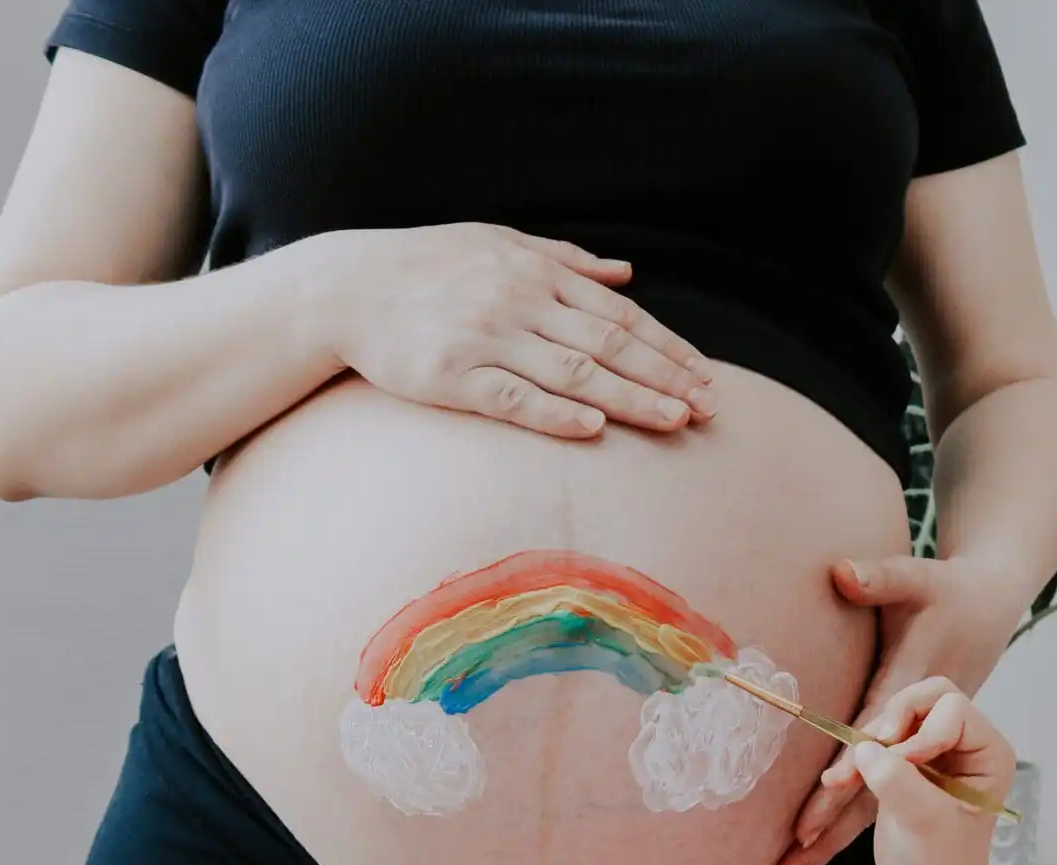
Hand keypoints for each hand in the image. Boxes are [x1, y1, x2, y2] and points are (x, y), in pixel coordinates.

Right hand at [314, 223, 716, 437]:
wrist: (344, 286)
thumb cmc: (428, 266)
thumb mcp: (499, 242)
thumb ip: (566, 259)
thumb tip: (626, 272)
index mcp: (537, 271)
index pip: (620, 315)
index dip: (669, 348)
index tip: (706, 376)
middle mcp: (519, 302)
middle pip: (610, 345)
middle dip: (667, 377)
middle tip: (711, 406)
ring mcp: (487, 339)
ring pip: (574, 373)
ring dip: (630, 399)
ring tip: (676, 420)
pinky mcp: (452, 376)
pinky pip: (514, 398)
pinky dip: (556, 413)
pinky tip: (595, 430)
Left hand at [780, 553, 1029, 864]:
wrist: (990, 608)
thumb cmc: (952, 592)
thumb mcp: (921, 579)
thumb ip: (880, 579)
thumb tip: (839, 572)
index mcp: (922, 691)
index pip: (884, 733)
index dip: (857, 764)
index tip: (825, 793)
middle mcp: (922, 728)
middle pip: (878, 780)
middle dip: (837, 820)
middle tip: (797, 851)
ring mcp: (921, 744)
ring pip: (878, 796)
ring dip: (837, 835)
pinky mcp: (914, 749)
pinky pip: (878, 791)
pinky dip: (849, 820)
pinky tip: (815, 850)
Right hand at [850, 679, 1015, 864]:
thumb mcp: (923, 821)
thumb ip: (898, 780)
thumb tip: (865, 748)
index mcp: (987, 752)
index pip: (952, 709)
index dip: (922, 732)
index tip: (904, 765)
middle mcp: (964, 743)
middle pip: (925, 698)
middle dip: (893, 720)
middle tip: (870, 748)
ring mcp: (933, 751)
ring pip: (896, 717)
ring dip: (867, 742)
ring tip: (841, 778)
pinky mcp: (905, 764)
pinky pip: (879, 741)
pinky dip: (857, 757)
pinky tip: (836, 779)